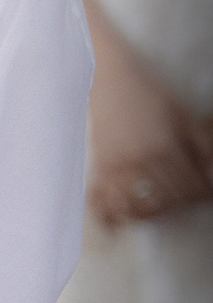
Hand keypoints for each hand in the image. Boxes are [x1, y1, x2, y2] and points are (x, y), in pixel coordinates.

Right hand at [89, 41, 212, 224]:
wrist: (108, 77)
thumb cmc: (149, 93)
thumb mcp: (184, 116)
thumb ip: (204, 148)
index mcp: (166, 147)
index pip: (192, 188)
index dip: (203, 194)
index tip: (206, 191)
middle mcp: (140, 160)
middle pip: (168, 200)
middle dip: (182, 203)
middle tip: (187, 197)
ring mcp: (117, 164)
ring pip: (138, 205)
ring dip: (152, 213)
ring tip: (160, 209)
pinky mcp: (100, 164)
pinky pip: (103, 197)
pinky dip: (110, 214)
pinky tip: (115, 225)